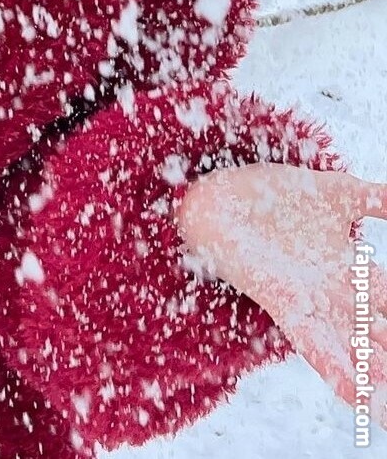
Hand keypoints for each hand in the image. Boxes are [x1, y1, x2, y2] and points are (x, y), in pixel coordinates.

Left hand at [174, 162, 386, 429]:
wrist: (220, 194)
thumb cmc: (275, 194)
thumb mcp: (339, 192)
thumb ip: (377, 200)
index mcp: (349, 268)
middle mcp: (334, 291)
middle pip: (376, 332)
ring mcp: (312, 301)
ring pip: (355, 350)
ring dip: (375, 376)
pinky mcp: (285, 303)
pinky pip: (316, 348)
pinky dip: (339, 374)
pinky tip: (360, 399)